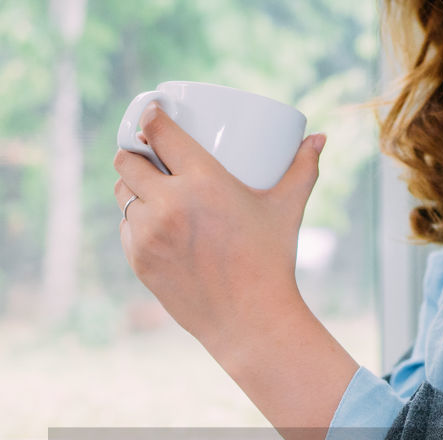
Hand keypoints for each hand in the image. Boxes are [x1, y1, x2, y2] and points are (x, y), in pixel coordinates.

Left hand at [112, 104, 357, 439]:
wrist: (251, 323)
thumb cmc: (272, 263)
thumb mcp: (287, 210)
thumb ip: (303, 170)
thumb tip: (320, 138)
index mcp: (202, 181)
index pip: (159, 133)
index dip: (150, 117)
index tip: (151, 113)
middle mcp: (169, 204)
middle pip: (128, 160)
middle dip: (136, 153)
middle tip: (150, 154)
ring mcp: (149, 234)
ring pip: (122, 194)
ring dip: (131, 186)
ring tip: (147, 184)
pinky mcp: (140, 261)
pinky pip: (126, 228)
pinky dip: (135, 220)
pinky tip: (148, 219)